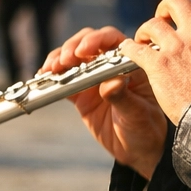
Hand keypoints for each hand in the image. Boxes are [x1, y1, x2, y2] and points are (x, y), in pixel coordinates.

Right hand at [40, 27, 167, 178]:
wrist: (138, 151)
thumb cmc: (146, 128)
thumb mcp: (138, 114)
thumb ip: (123, 96)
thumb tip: (110, 82)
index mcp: (130, 64)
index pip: (113, 41)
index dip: (96, 40)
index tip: (83, 50)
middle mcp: (110, 66)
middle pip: (88, 43)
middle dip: (73, 47)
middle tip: (64, 60)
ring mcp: (94, 78)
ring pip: (73, 58)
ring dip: (59, 58)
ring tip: (51, 69)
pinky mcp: (80, 93)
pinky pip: (64, 79)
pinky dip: (52, 76)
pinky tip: (44, 76)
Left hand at [119, 0, 190, 125]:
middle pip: (177, 0)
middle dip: (167, 8)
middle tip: (164, 21)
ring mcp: (177, 47)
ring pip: (153, 23)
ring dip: (146, 30)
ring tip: (144, 40)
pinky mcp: (159, 64)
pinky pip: (135, 48)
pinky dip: (129, 49)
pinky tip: (130, 52)